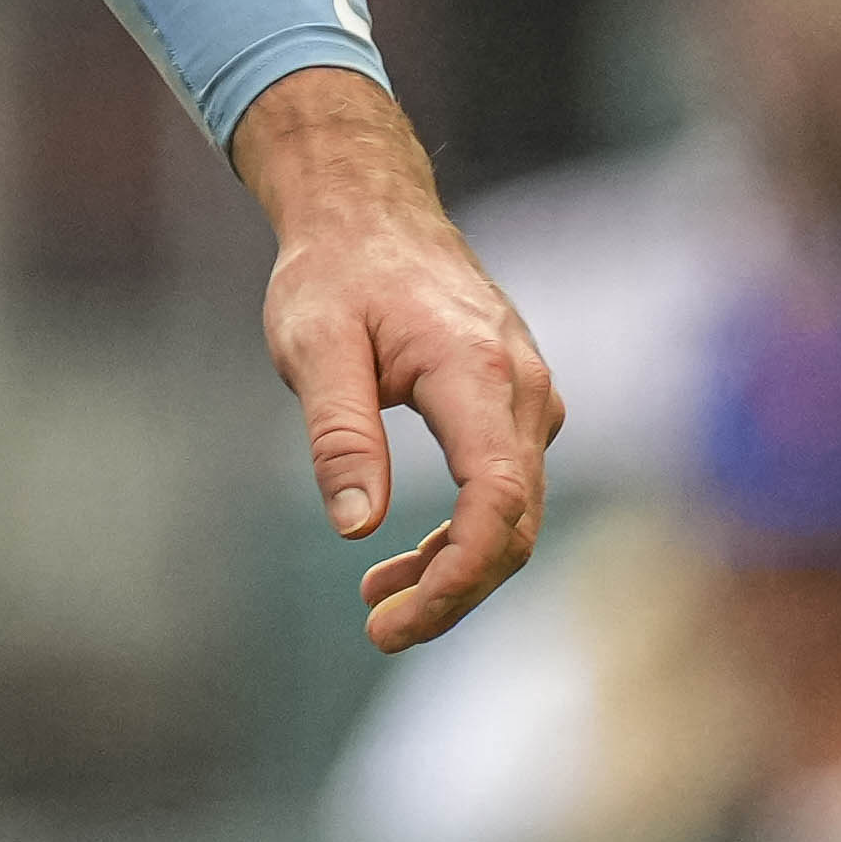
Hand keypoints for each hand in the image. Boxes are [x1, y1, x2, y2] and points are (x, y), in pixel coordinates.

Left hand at [232, 64, 554, 651]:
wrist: (369, 211)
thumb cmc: (335, 272)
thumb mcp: (313, 344)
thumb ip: (339, 433)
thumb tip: (356, 528)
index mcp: (477, 372)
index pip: (498, 498)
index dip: (461, 573)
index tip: (402, 618)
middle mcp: (522, 389)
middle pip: (514, 523)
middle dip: (453, 590)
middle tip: (379, 630)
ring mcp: (528, 399)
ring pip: (513, 514)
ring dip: (454, 568)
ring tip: (377, 605)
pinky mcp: (513, 408)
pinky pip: (503, 488)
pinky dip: (461, 534)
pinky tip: (400, 559)